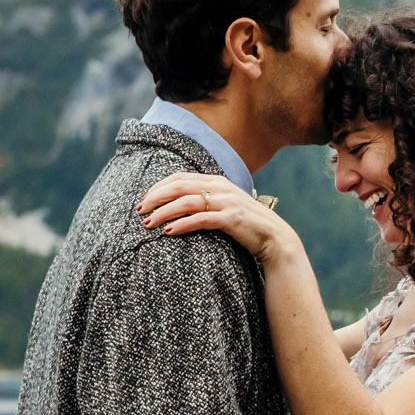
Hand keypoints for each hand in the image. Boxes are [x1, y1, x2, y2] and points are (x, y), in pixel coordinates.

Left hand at [136, 172, 299, 266]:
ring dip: (164, 212)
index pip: (180, 177)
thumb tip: (179, 204)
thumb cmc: (245, 224)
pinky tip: (169, 232)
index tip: (144, 200)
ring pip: (186, 202)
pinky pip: (201, 219)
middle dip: (155, 198)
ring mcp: (226, 202)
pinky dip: (182, 225)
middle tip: (140, 210)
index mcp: (216, 181)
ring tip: (149, 224)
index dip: (158, 187)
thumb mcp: (225, 205)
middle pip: (179, 186)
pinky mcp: (231, 219)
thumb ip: (206, 200)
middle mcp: (220, 187)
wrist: (274, 237)